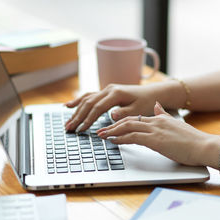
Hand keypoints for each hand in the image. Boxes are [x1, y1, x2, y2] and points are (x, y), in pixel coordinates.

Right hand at [65, 82, 182, 131]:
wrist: (152, 93)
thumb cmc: (146, 102)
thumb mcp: (138, 109)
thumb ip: (124, 112)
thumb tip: (111, 115)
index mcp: (116, 94)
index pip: (97, 107)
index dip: (88, 119)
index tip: (81, 129)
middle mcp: (109, 89)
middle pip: (88, 103)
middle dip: (78, 117)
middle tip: (69, 128)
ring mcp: (106, 90)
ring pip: (86, 99)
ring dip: (75, 111)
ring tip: (67, 123)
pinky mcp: (106, 92)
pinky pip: (89, 96)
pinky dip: (78, 101)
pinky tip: (68, 106)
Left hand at [97, 102, 219, 166]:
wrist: (204, 146)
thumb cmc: (193, 140)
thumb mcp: (176, 123)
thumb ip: (164, 115)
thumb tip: (157, 107)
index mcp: (160, 119)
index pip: (136, 118)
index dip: (121, 122)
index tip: (111, 126)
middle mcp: (155, 122)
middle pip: (128, 121)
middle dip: (112, 126)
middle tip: (100, 130)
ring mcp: (155, 130)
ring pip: (127, 127)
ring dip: (112, 131)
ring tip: (101, 135)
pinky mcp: (156, 140)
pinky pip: (133, 137)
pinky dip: (120, 138)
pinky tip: (113, 141)